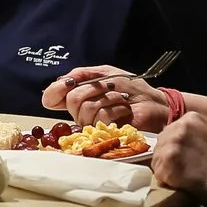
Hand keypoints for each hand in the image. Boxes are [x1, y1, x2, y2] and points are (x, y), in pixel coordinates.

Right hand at [43, 65, 172, 131]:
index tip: (68, 83)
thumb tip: (64, 80)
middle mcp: (80, 112)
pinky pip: (100, 117)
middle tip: (109, 87)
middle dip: (93, 88)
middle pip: (71, 100)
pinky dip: (116, 107)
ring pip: (86, 109)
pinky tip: (125, 109)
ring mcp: (91, 125)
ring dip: (108, 97)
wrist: (154, 103)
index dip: (54, 91)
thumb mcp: (106, 73)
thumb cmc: (132, 89)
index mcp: (78, 96)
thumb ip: (83, 74)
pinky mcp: (104, 134)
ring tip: (120, 98)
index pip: (51, 98)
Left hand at [150, 111, 206, 196]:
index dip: (174, 146)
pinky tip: (181, 182)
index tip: (183, 156)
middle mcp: (179, 126)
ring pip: (157, 159)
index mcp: (190, 118)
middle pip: (160, 144)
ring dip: (166, 170)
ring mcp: (172, 142)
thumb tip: (171, 142)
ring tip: (183, 176)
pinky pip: (158, 173)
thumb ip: (189, 135)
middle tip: (182, 168)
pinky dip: (166, 180)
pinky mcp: (167, 159)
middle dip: (167, 157)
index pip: (169, 131)